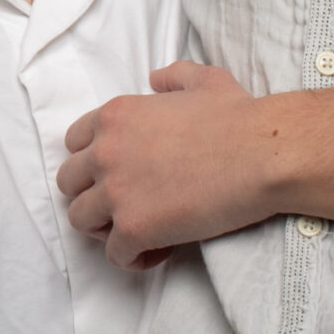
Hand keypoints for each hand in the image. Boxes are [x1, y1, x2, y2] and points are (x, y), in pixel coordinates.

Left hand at [60, 62, 277, 266]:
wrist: (264, 153)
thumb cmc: (240, 117)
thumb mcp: (203, 80)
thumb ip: (173, 76)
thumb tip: (156, 79)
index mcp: (115, 116)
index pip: (74, 144)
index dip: (94, 162)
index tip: (120, 173)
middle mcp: (105, 152)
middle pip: (69, 182)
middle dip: (93, 195)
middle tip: (127, 204)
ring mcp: (116, 192)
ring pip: (81, 220)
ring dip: (106, 228)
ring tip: (141, 229)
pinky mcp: (134, 228)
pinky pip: (114, 254)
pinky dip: (133, 257)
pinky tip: (161, 250)